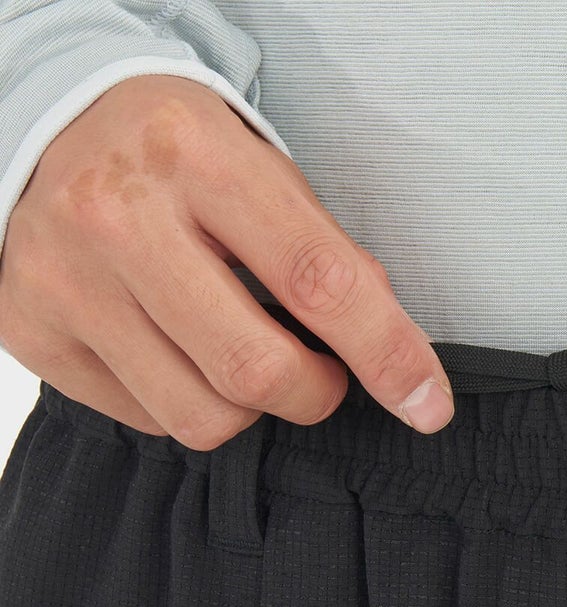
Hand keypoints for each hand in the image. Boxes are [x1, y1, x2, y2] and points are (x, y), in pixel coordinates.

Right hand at [0, 74, 455, 446]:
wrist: (47, 127)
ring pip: (203, 417)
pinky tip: (177, 350)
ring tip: (241, 355)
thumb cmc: (181, 160)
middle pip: (256, 371)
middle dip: (317, 394)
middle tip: (321, 374)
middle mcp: (119, 216)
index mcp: (198, 157)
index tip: (428, 403)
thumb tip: (393, 355)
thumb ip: (329, 258)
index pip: (318, 280)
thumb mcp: (263, 174)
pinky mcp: (33, 334)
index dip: (387, 353)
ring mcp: (66, 280)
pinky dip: (187, 403)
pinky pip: (150, 420)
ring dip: (250, 408)